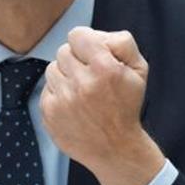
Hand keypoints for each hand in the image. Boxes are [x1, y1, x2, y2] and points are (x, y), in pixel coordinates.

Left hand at [42, 27, 165, 184]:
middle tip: (89, 76)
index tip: (91, 54)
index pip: (77, 35)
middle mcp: (82, 83)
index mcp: (104, 68)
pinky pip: (46, 89)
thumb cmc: (126, 106)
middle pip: (63, 51)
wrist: (115, 148)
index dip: (85, 42)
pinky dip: (57, 94)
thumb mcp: (139, 70)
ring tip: (81, 91)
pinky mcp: (49, 113)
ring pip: (52, 69)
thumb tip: (98, 35)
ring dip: (65, 77)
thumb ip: (122, 42)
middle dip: (76, 60)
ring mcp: (63, 99)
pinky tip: (73, 105)